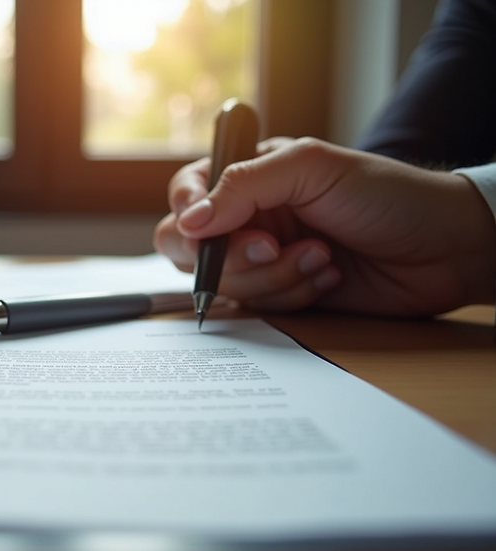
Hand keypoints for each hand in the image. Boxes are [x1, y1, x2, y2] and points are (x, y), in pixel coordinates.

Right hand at [153, 137, 495, 314]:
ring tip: (322, 256)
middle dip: (234, 256)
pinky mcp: (284, 292)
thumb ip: (243, 186)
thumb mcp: (311, 168)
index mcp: (250, 176)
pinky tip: (329, 275)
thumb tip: (189, 220)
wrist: (445, 248)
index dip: (189, 215)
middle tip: (273, 246)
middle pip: (193, 249)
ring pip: (229, 284)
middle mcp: (250, 217)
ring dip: (276, 275)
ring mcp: (265, 258)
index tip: (209, 227)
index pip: (186, 195)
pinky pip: (261, 307)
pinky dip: (295, 294)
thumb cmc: (388, 194)